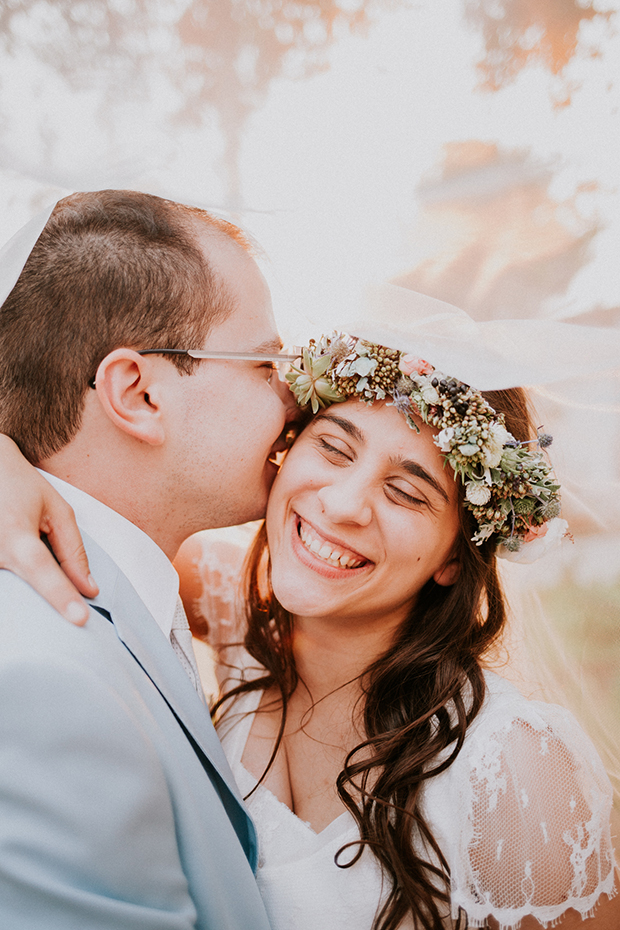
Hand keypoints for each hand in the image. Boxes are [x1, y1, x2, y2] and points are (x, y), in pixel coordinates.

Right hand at [0, 435, 97, 623]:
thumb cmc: (22, 487)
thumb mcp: (57, 510)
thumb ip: (73, 551)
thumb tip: (89, 589)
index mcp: (16, 534)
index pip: (43, 571)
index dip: (61, 597)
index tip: (80, 620)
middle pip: (26, 589)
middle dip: (48, 598)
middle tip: (63, 587)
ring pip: (12, 592)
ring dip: (29, 589)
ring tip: (29, 550)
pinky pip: (5, 587)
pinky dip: (17, 585)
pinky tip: (23, 569)